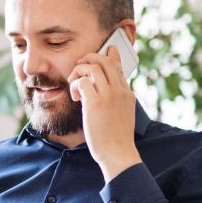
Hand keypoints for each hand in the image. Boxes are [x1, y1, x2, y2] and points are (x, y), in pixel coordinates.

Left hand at [67, 45, 141, 180]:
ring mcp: (108, 96)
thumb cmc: (117, 139)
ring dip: (79, 71)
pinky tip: (76, 97)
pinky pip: (83, 81)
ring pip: (93, 67)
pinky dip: (75, 85)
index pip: (118, 67)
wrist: (118, 153)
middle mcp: (119, 91)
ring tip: (75, 84)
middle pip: (105, 61)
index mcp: (127, 94)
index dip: (111, 56)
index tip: (109, 49)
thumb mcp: (122, 115)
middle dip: (90, 58)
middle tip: (79, 67)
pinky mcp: (95, 103)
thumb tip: (103, 95)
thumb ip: (116, 101)